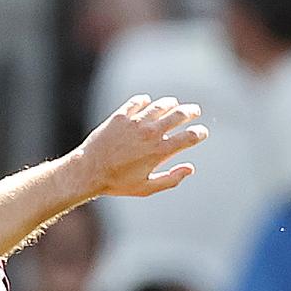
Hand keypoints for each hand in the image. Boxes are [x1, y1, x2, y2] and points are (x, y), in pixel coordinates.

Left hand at [75, 95, 208, 197]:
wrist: (89, 171)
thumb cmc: (117, 183)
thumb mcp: (147, 188)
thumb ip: (171, 179)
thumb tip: (190, 168)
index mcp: (160, 151)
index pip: (190, 137)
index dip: (200, 133)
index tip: (202, 132)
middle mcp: (150, 133)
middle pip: (179, 115)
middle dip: (190, 112)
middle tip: (194, 111)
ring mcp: (135, 122)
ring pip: (160, 105)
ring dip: (171, 104)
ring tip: (174, 104)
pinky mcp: (120, 116)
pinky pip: (138, 102)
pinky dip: (145, 101)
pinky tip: (147, 103)